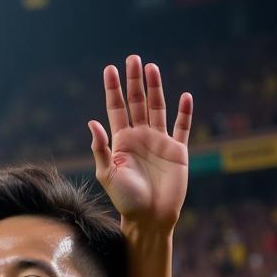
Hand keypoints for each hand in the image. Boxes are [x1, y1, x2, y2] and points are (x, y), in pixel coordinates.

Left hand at [89, 55, 192, 228]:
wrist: (149, 218)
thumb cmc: (126, 200)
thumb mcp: (108, 174)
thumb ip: (101, 148)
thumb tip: (92, 122)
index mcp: (121, 142)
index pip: (116, 109)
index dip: (113, 89)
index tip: (110, 69)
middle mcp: (140, 137)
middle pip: (137, 102)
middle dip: (134, 81)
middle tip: (133, 58)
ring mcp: (159, 142)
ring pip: (158, 108)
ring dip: (155, 88)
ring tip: (151, 68)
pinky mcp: (177, 150)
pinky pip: (182, 127)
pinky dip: (184, 112)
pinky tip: (185, 96)